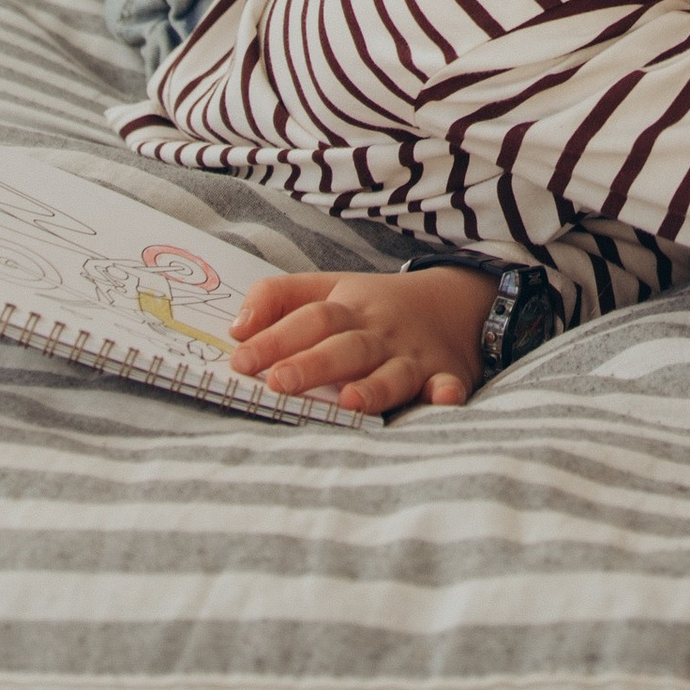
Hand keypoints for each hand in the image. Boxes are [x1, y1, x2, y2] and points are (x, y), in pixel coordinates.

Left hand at [226, 261, 499, 412]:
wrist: (454, 301)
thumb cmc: (374, 306)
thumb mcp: (328, 287)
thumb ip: (279, 298)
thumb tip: (236, 328)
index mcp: (350, 307)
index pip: (311, 318)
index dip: (276, 338)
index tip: (241, 361)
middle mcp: (380, 332)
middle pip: (347, 346)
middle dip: (314, 364)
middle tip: (279, 383)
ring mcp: (414, 356)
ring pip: (393, 372)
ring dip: (374, 387)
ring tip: (350, 402)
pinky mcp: (446, 376)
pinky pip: (448, 385)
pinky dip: (446, 392)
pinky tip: (442, 398)